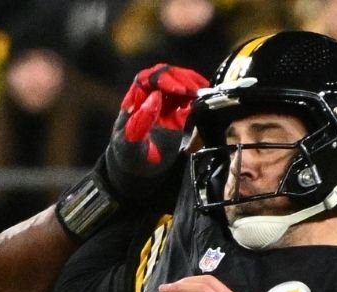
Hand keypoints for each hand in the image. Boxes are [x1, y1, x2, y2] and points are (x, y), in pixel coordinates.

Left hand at [104, 64, 209, 198]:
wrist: (140, 171)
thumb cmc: (131, 157)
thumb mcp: (131, 144)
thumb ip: (140, 122)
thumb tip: (156, 96)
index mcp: (134, 102)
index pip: (146, 80)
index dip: (162, 79)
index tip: (177, 89)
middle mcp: (149, 98)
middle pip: (164, 75)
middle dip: (179, 78)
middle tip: (193, 90)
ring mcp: (165, 104)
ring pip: (177, 82)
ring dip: (190, 83)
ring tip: (202, 90)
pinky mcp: (178, 113)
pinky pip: (187, 97)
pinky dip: (197, 94)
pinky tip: (205, 97)